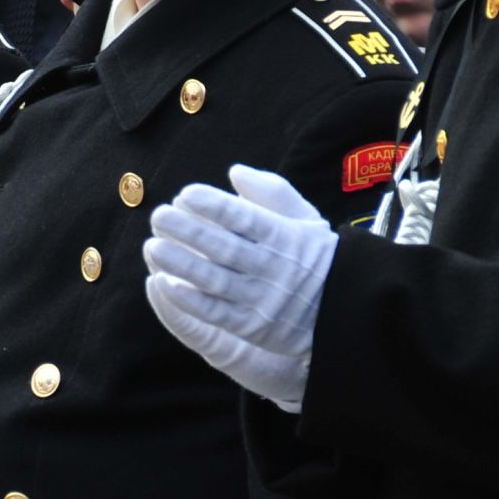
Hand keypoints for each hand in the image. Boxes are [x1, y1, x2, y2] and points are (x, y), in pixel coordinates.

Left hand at [142, 165, 336, 408]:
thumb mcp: (306, 219)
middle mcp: (272, 268)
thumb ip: (273, 192)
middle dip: (189, 231)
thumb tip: (235, 172)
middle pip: (225, 248)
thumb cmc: (318, 257)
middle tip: (157, 215)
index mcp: (284, 237)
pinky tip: (165, 283)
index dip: (214, 206)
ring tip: (152, 246)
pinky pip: (218, 313)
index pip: (245, 218)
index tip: (185, 194)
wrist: (347, 310)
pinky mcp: (253, 327)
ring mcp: (263, 299)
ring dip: (181, 264)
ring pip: (216, 280)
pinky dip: (190, 300)